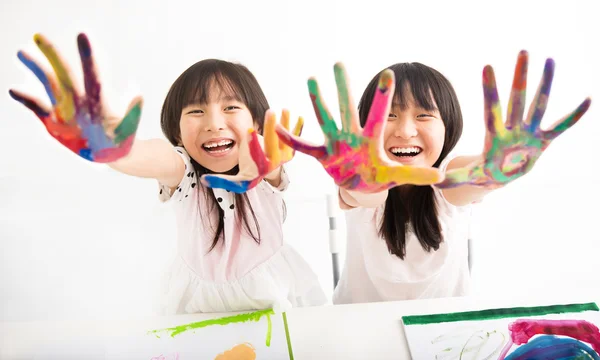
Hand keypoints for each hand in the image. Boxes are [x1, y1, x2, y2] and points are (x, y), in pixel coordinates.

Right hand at [9, 33, 142, 162]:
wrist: (111, 152)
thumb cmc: (122, 136)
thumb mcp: (129, 126)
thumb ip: (132, 112)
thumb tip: (139, 94)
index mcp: (99, 98)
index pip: (93, 74)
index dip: (88, 56)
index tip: (83, 35)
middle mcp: (81, 98)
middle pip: (66, 73)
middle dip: (54, 56)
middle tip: (39, 36)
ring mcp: (66, 108)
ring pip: (50, 84)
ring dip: (37, 69)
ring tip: (22, 52)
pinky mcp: (55, 121)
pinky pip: (38, 108)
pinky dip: (27, 100)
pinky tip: (14, 90)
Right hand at [200, 109, 302, 192]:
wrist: (265, 174)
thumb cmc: (247, 173)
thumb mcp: (236, 181)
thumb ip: (221, 180)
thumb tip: (203, 180)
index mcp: (260, 168)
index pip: (256, 156)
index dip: (252, 143)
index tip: (248, 130)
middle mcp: (274, 163)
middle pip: (273, 145)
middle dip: (271, 128)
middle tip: (269, 111)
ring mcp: (284, 156)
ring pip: (286, 140)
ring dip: (286, 124)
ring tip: (283, 109)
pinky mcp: (289, 150)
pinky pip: (295, 138)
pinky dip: (298, 128)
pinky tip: (300, 116)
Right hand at [275, 63, 442, 192]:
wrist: (361, 185)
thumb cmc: (378, 177)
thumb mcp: (397, 176)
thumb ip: (415, 174)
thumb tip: (441, 176)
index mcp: (371, 139)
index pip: (378, 115)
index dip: (383, 96)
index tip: (388, 73)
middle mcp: (352, 136)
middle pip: (348, 108)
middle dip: (343, 87)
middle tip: (339, 63)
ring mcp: (336, 143)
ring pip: (326, 119)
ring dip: (318, 101)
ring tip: (312, 79)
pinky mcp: (324, 155)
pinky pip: (305, 147)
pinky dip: (291, 139)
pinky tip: (278, 126)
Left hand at [437, 50, 590, 188]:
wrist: (500, 177)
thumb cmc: (484, 173)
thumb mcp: (470, 176)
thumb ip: (455, 177)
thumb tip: (434, 180)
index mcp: (494, 135)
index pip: (491, 109)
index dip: (490, 90)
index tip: (487, 66)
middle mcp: (512, 128)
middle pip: (517, 98)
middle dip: (520, 76)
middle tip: (523, 51)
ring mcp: (528, 132)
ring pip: (538, 104)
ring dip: (545, 84)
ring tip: (550, 61)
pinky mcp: (541, 141)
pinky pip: (560, 126)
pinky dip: (573, 116)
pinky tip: (587, 100)